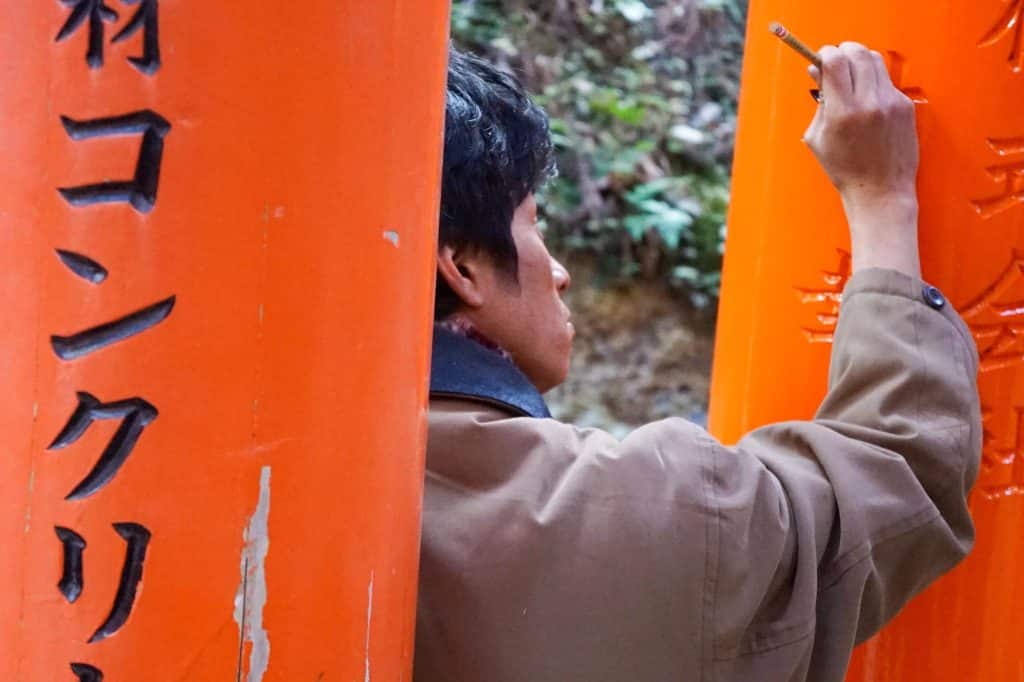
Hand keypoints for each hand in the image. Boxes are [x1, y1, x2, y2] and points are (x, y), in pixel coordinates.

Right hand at [803, 42, 921, 277]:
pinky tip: (867, 102)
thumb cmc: (845, 170)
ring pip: (875, 61)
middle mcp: (869, 103)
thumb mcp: (817, 138)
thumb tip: (817, 72)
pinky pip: (887, 81)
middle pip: (858, 52)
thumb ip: (818, 102)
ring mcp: (891, 103)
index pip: (835, 60)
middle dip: (844, 52)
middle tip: (836, 63)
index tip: (821, 58)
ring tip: (852, 80)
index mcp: (842, 112)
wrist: (880, 192)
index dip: (825, 54)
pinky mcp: (905, 106)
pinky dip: (874, 83)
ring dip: (860, 63)